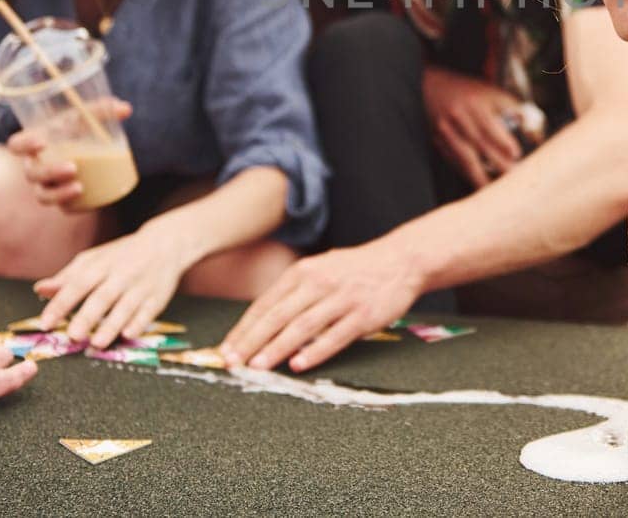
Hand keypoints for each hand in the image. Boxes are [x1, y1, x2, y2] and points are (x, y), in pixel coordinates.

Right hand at [7, 99, 131, 206]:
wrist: (85, 150)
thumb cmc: (78, 128)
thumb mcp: (86, 117)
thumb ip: (102, 110)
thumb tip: (126, 109)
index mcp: (34, 143)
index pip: (16, 145)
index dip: (24, 144)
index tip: (42, 141)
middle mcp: (35, 166)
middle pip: (32, 174)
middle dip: (49, 172)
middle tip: (72, 167)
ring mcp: (46, 185)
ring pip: (43, 195)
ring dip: (58, 194)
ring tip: (79, 187)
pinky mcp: (62, 198)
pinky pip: (63, 207)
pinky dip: (72, 206)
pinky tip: (86, 201)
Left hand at [34, 225, 189, 347]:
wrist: (165, 243)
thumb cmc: (121, 255)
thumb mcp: (94, 259)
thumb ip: (68, 277)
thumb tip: (39, 289)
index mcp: (101, 265)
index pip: (78, 284)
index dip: (61, 303)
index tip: (45, 323)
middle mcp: (121, 275)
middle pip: (102, 296)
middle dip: (87, 316)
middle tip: (72, 336)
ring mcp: (141, 286)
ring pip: (126, 307)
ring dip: (112, 325)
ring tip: (97, 343)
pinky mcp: (158, 297)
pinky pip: (149, 312)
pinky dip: (139, 323)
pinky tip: (128, 335)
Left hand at [220, 241, 425, 372]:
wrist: (401, 260)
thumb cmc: (355, 270)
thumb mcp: (320, 269)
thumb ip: (294, 293)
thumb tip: (263, 322)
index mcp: (303, 272)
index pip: (265, 304)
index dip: (243, 329)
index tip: (226, 350)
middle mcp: (319, 282)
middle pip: (277, 316)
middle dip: (251, 342)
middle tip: (233, 362)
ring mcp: (342, 298)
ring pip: (302, 327)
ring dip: (277, 348)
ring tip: (258, 367)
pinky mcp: (364, 315)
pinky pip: (335, 335)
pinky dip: (315, 351)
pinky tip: (299, 364)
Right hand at [421, 66, 524, 187]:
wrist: (432, 86)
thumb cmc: (469, 91)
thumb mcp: (492, 92)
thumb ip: (512, 108)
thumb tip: (532, 130)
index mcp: (474, 103)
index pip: (490, 124)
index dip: (503, 141)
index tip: (516, 154)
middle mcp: (459, 117)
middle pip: (479, 144)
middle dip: (497, 163)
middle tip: (513, 176)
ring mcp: (446, 130)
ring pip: (464, 157)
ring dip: (480, 176)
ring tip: (494, 190)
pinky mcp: (438, 140)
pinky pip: (453, 161)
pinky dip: (466, 173)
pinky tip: (477, 183)